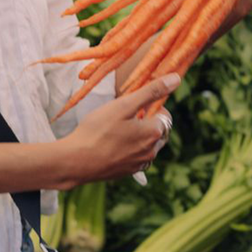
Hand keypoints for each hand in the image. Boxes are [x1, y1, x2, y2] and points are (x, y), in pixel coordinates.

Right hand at [59, 74, 179, 186]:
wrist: (76, 162)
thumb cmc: (98, 130)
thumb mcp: (124, 105)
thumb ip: (151, 91)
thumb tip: (176, 78)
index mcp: (154, 132)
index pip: (164, 114)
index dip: (149, 107)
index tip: (132, 105)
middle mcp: (151, 151)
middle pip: (157, 131)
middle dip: (145, 122)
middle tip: (122, 117)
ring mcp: (139, 164)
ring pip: (146, 145)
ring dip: (137, 137)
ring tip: (114, 131)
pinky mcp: (127, 173)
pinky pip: (134, 157)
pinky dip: (127, 149)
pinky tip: (110, 145)